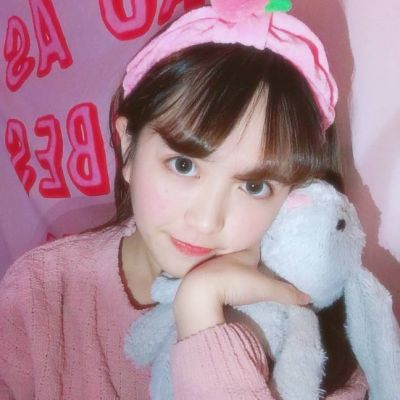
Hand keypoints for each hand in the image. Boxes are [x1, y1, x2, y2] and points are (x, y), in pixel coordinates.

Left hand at [173, 247, 309, 339]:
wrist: (199, 294)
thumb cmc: (233, 283)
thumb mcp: (264, 288)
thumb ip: (286, 292)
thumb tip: (309, 298)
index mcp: (242, 252)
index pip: (254, 242)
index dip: (259, 241)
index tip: (264, 241)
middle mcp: (227, 255)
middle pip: (239, 251)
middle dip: (245, 252)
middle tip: (253, 257)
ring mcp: (212, 266)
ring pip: (225, 261)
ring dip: (231, 265)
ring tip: (238, 270)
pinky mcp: (200, 278)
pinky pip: (213, 273)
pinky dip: (218, 276)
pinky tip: (220, 282)